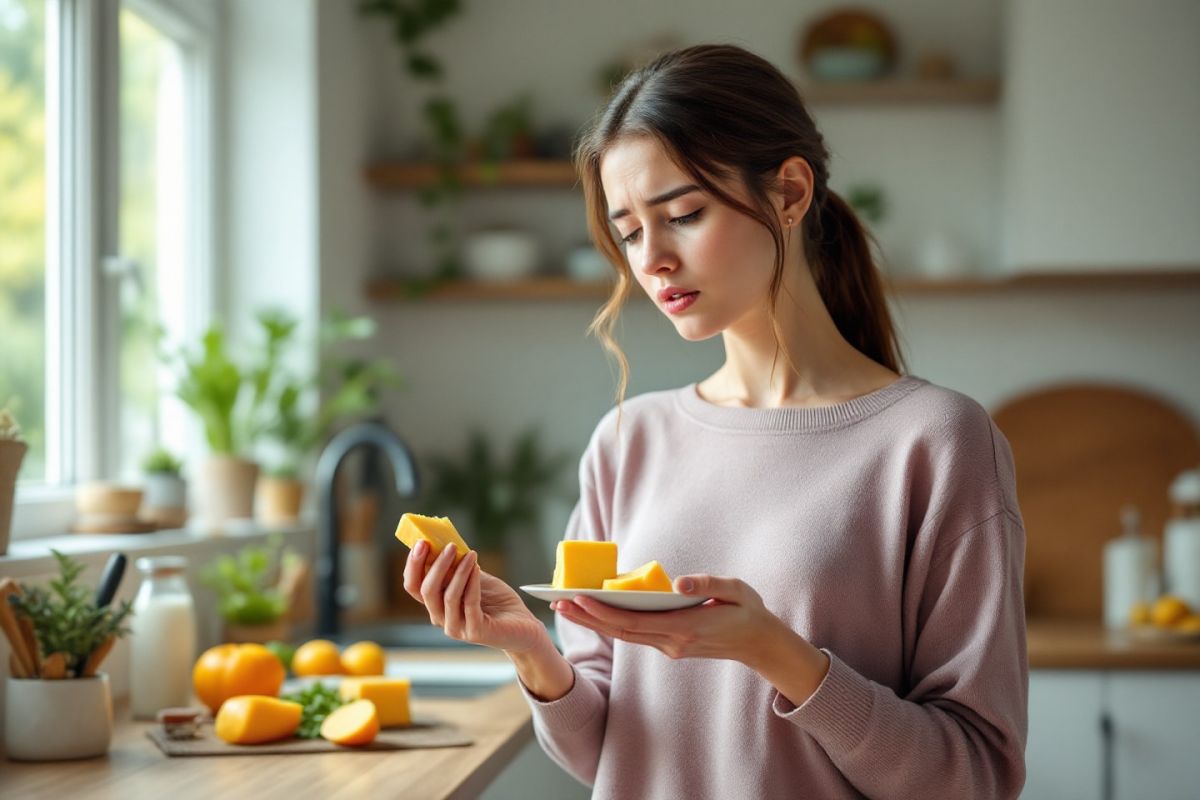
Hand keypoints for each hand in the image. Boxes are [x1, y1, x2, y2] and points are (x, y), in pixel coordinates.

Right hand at [403, 540, 547, 654]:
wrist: (522, 626)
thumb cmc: (497, 602)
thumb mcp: (473, 577)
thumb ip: (457, 566)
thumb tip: (445, 541)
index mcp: (436, 604)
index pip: (413, 586)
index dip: (413, 564)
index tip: (422, 542)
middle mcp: (441, 618)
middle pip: (426, 591)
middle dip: (435, 565)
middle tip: (449, 546)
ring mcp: (457, 628)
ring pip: (448, 597)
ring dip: (458, 571)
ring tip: (470, 554)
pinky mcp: (475, 632)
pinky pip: (470, 603)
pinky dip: (472, 583)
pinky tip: (477, 568)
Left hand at [553, 574, 786, 664]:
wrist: (760, 643)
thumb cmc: (747, 611)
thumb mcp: (736, 591)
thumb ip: (709, 585)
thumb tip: (681, 582)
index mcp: (686, 629)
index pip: (635, 622)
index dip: (605, 612)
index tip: (580, 598)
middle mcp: (672, 643)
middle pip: (620, 631)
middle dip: (587, 617)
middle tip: (556, 603)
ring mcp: (669, 647)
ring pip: (624, 635)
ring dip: (593, 622)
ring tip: (565, 606)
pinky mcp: (669, 644)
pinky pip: (634, 633)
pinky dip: (611, 622)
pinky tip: (594, 609)